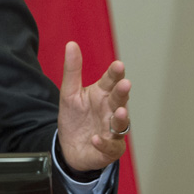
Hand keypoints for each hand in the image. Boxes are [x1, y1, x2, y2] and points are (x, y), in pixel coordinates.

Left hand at [57, 41, 130, 171]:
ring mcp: (113, 130)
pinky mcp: (110, 149)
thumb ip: (72, 70)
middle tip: (125, 84)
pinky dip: (104, 143)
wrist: (69, 146)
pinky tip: (95, 139)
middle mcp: (111, 111)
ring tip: (119, 111)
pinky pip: (110, 146)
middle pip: (119, 100)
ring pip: (121, 124)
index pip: (111, 81)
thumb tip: (71, 44)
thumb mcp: (69, 92)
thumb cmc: (74, 117)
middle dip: (122, 93)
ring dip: (120, 118)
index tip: (118, 65)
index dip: (115, 74)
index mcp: (102, 94)